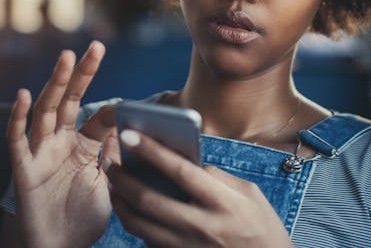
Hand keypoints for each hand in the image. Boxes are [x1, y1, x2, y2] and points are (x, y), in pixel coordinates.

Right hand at [6, 41, 119, 247]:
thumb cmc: (82, 218)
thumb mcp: (108, 184)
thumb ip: (114, 156)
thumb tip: (129, 128)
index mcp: (81, 146)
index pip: (96, 117)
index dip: (112, 109)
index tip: (130, 104)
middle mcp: (59, 142)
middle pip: (69, 101)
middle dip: (81, 74)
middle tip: (96, 47)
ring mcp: (40, 152)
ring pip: (46, 111)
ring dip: (55, 84)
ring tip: (67, 58)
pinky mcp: (23, 168)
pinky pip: (17, 139)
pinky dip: (18, 117)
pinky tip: (25, 95)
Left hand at [105, 130, 292, 247]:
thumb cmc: (263, 229)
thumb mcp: (249, 195)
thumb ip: (216, 177)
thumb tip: (185, 162)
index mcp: (223, 204)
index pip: (180, 171)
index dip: (151, 151)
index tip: (128, 133)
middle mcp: (203, 227)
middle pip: (150, 200)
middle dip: (123, 177)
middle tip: (108, 159)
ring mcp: (188, 247)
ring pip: (140, 224)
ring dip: (120, 201)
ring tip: (112, 182)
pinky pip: (147, 240)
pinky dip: (134, 221)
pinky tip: (127, 206)